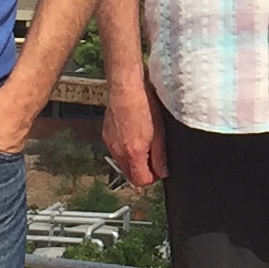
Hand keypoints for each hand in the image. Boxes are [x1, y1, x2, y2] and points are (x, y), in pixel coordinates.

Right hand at [103, 70, 168, 186]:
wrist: (126, 86)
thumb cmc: (145, 105)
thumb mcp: (160, 133)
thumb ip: (160, 157)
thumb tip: (162, 173)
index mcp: (132, 154)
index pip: (140, 181)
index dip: (152, 178)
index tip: (159, 169)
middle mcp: (118, 152)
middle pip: (129, 174)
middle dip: (142, 170)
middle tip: (154, 157)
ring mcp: (110, 143)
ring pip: (122, 162)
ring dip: (133, 159)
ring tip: (145, 142)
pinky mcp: (106, 133)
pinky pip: (116, 149)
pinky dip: (125, 147)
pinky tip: (134, 133)